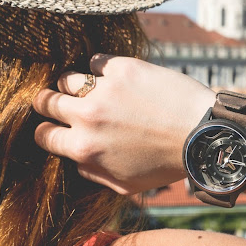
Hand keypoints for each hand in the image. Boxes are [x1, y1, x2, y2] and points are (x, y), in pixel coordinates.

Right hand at [32, 54, 215, 194]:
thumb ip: (91, 174)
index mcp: (84, 149)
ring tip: (85, 88)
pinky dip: (100, 68)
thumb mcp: (125, 184)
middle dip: (47, 103)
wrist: (203, 133)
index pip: (42, 135)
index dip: (44, 130)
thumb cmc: (166, 164)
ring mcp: (104, 90)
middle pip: (45, 101)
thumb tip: (73, 159)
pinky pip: (96, 61)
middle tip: (54, 100)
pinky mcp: (123, 68)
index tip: (52, 126)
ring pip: (67, 79)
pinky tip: (110, 76)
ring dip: (72, 84)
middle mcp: (88, 118)